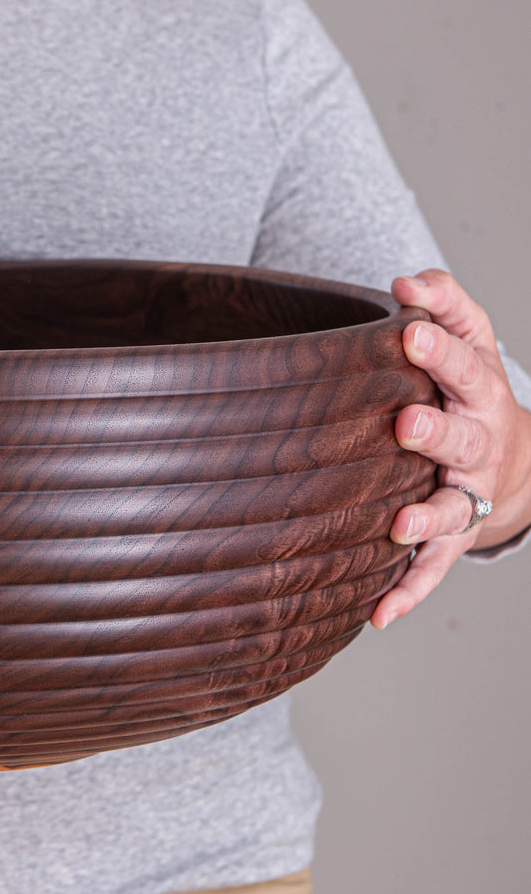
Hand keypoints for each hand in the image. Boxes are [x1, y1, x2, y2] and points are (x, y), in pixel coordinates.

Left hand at [371, 269, 530, 627]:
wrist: (512, 465)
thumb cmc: (467, 393)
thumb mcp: (468, 341)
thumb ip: (442, 304)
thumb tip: (404, 278)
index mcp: (477, 389)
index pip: (463, 359)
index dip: (439, 343)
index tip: (407, 324)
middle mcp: (477, 442)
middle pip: (459, 436)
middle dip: (435, 430)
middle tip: (404, 422)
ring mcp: (467, 492)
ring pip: (450, 507)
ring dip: (426, 516)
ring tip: (399, 524)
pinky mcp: (452, 537)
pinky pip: (433, 568)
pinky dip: (408, 591)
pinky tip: (379, 614)